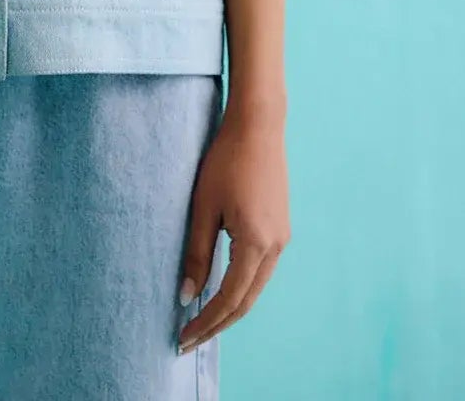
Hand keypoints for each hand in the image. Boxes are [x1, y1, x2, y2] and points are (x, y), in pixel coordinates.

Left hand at [176, 108, 289, 355]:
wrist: (258, 125)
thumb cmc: (226, 160)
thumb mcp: (204, 207)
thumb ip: (197, 254)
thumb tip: (187, 296)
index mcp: (256, 244)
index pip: (228, 299)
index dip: (205, 322)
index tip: (182, 338)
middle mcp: (275, 247)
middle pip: (246, 302)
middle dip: (217, 324)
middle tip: (189, 340)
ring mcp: (282, 238)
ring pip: (256, 288)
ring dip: (230, 308)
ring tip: (203, 321)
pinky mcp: (281, 228)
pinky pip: (261, 270)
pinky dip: (242, 287)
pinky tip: (223, 289)